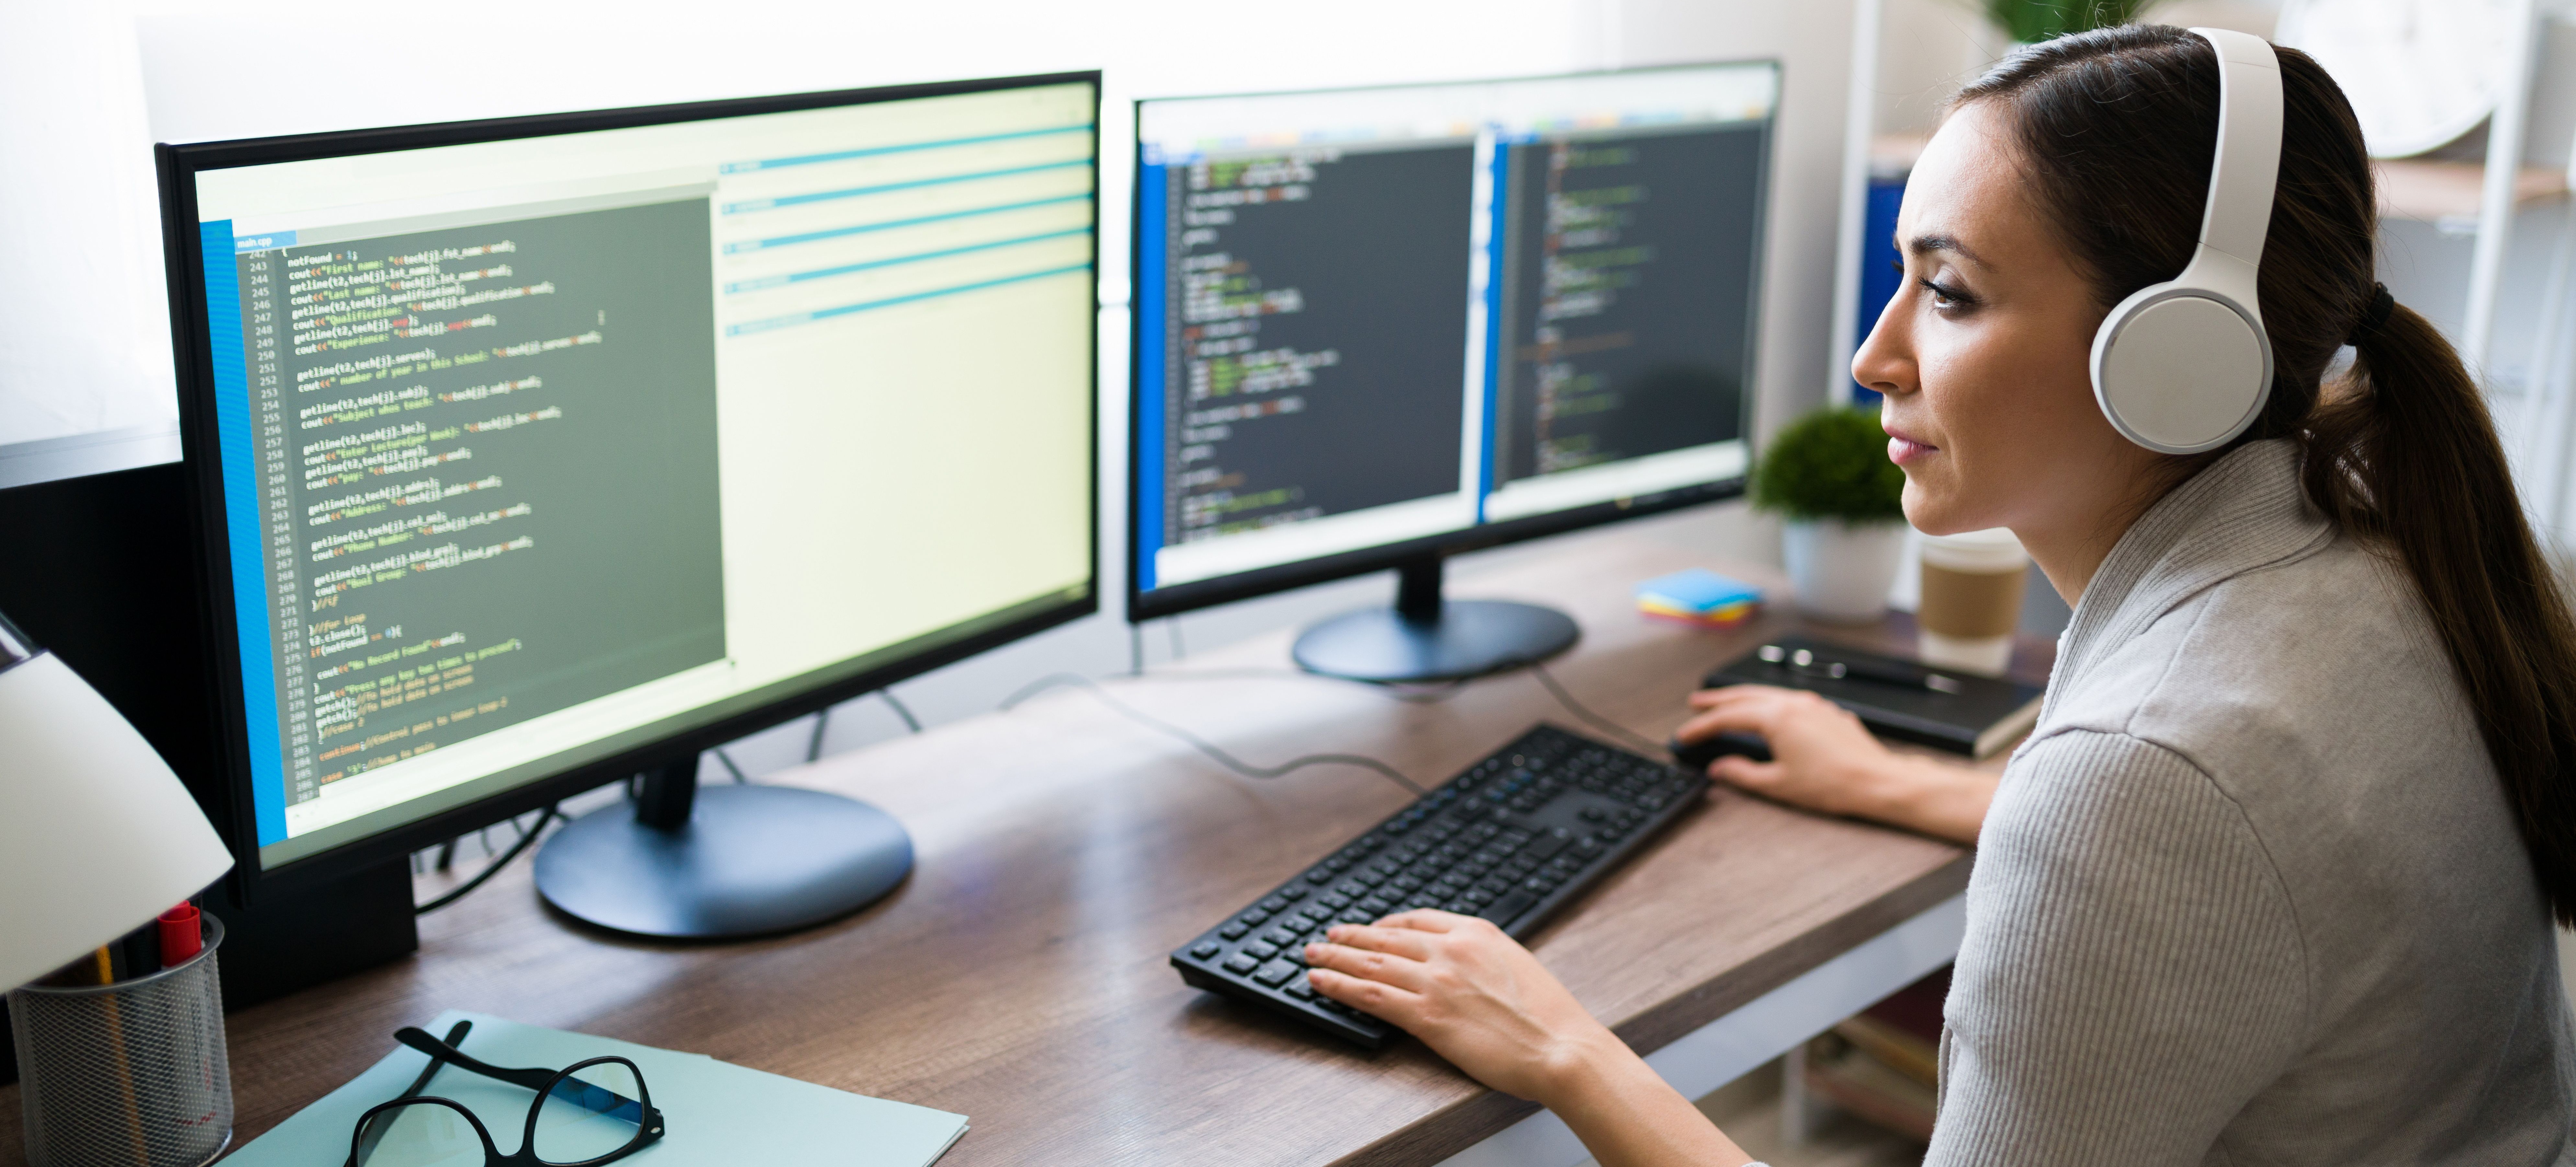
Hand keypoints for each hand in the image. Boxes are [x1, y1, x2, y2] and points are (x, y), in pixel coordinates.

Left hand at [1304, 911, 1754, 1166]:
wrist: (1561, 1047)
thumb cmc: (1549, 1017)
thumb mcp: (1516, 966)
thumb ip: (1482, 957)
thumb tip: (1460, 962)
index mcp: (1476, 933)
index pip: (1417, 919)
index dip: (1386, 924)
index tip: (1371, 927)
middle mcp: (1451, 950)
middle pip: (1386, 938)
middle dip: (1350, 937)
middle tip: (1326, 936)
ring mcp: (1436, 981)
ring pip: (1371, 963)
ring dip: (1335, 958)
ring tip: (1312, 955)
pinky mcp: (1426, 1016)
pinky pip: (1371, 996)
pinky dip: (1339, 987)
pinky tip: (1320, 983)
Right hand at [1675, 685, 1897, 816]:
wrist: (1877, 782)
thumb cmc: (1833, 785)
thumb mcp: (1778, 784)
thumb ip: (1743, 774)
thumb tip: (1721, 769)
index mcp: (1777, 718)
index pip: (1728, 718)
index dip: (1702, 727)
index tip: (1686, 735)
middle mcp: (1794, 704)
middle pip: (1745, 696)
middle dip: (1718, 700)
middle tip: (1697, 704)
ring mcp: (1814, 705)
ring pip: (1769, 694)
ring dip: (1744, 698)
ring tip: (1728, 704)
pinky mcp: (1828, 713)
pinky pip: (1790, 700)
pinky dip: (1770, 703)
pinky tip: (1769, 713)